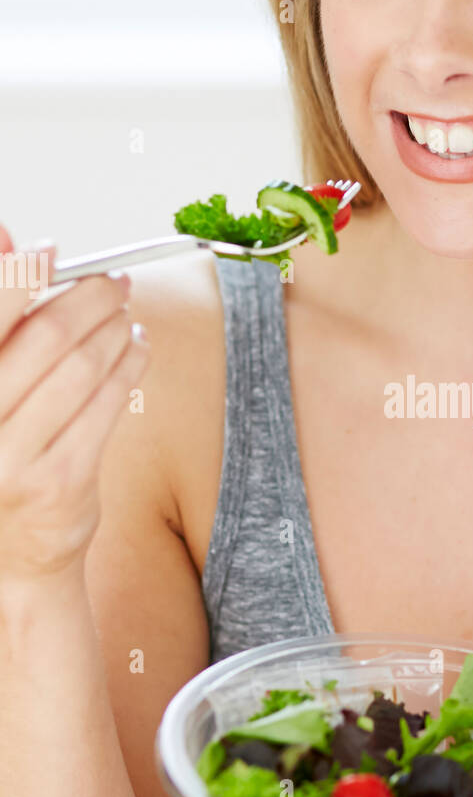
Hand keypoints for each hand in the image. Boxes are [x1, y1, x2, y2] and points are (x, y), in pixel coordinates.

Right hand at [0, 226, 149, 583]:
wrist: (10, 559)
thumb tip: (7, 237)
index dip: (18, 276)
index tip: (49, 250)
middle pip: (43, 338)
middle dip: (85, 299)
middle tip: (111, 280)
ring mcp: (14, 458)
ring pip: (82, 369)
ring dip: (113, 329)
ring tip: (125, 311)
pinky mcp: (61, 480)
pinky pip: (108, 405)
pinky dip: (129, 366)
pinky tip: (136, 348)